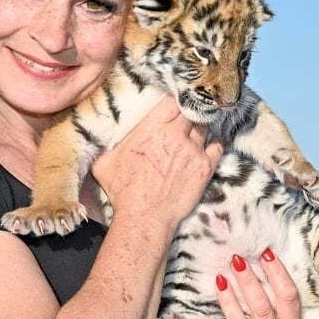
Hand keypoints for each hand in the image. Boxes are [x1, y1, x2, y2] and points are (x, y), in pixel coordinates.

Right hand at [91, 96, 223, 234]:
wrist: (145, 217)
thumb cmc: (123, 191)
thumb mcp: (105, 162)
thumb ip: (110, 144)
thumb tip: (100, 137)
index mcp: (151, 128)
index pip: (172, 101)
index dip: (175, 101)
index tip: (174, 105)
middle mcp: (175, 134)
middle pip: (191, 111)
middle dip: (189, 113)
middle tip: (185, 119)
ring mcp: (193, 149)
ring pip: (204, 127)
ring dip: (200, 129)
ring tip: (194, 136)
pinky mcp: (205, 167)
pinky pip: (217, 147)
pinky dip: (213, 145)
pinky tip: (207, 149)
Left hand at [217, 249, 302, 318]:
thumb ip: (278, 311)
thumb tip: (261, 269)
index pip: (291, 297)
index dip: (280, 273)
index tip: (267, 252)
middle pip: (273, 303)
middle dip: (257, 276)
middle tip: (240, 256)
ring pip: (255, 315)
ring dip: (241, 288)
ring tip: (228, 268)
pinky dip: (229, 307)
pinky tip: (220, 290)